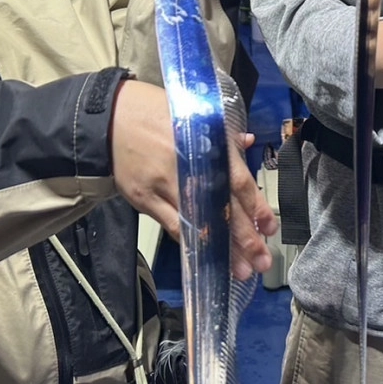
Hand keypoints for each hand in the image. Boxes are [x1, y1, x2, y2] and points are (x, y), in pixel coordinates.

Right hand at [108, 79, 275, 279]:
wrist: (111, 119)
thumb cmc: (157, 114)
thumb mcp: (195, 115)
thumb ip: (222, 135)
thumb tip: (248, 142)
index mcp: (207, 144)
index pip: (239, 182)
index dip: (257, 207)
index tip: (270, 228)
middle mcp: (190, 167)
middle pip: (223, 208)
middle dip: (245, 238)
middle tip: (262, 260)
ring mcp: (166, 186)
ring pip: (198, 224)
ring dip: (221, 250)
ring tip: (239, 270)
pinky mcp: (145, 200)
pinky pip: (172, 226)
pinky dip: (190, 242)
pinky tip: (205, 257)